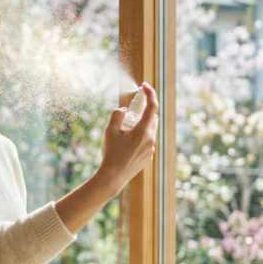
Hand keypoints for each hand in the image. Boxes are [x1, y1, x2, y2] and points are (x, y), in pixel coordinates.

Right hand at [96, 81, 158, 195]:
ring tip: (125, 128)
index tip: (144, 86)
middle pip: (152, 117)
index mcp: (143, 131)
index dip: (149, 93)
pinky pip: (147, 140)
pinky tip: (126, 142)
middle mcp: (151, 139)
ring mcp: (150, 149)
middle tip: (131, 108)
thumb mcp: (110, 131)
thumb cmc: (111, 154)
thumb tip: (124, 111)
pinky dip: (140, 135)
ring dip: (141, 123)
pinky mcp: (148, 156)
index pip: (152, 106)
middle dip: (143, 110)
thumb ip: (117, 115)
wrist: (113, 177)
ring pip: (150, 129)